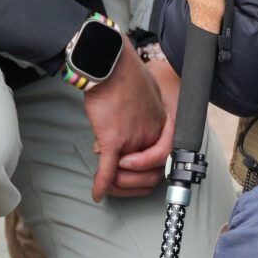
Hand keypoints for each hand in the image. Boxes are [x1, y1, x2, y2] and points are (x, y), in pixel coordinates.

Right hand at [80, 42, 170, 201]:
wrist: (110, 65)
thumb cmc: (123, 75)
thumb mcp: (144, 96)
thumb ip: (138, 119)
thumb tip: (125, 132)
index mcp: (160, 126)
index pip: (160, 162)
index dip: (146, 173)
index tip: (132, 173)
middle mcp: (150, 136)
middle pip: (147, 176)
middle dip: (129, 184)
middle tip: (115, 180)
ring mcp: (133, 140)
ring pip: (125, 177)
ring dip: (114, 184)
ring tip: (106, 179)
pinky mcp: (113, 141)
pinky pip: (108, 172)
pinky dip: (101, 184)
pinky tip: (96, 192)